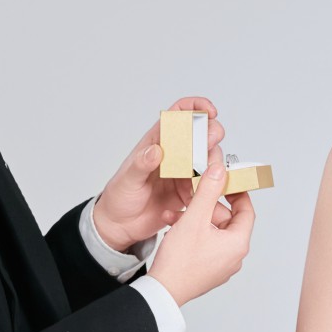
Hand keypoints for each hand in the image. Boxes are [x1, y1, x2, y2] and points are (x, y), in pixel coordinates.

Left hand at [93, 96, 230, 251]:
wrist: (121, 224)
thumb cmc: (120, 197)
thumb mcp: (127, 179)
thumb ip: (141, 164)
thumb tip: (155, 150)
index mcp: (158, 141)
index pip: (179, 114)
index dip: (196, 107)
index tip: (210, 112)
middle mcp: (174, 153)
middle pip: (201, 134)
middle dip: (211, 135)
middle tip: (209, 146)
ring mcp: (184, 172)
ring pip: (209, 159)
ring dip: (212, 164)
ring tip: (204, 176)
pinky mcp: (189, 191)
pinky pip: (207, 185)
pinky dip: (209, 188)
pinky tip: (200, 195)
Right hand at [145, 148, 254, 305]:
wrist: (163, 291)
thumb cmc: (179, 262)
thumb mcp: (194, 218)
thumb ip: (208, 191)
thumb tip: (220, 171)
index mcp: (237, 244)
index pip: (246, 210)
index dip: (237, 193)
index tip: (226, 182)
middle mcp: (233, 257)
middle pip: (226, 220)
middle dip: (206, 206)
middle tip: (191, 198)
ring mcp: (221, 265)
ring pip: (212, 231)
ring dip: (195, 219)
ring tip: (175, 216)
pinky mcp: (208, 270)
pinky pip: (205, 244)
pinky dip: (192, 233)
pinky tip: (174, 229)